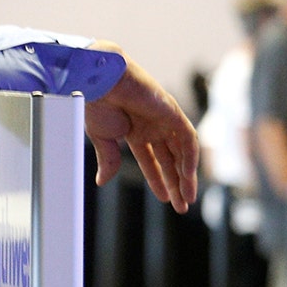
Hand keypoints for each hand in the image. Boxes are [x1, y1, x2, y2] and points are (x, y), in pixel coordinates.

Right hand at [84, 41, 198, 212]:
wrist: (99, 81)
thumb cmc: (96, 104)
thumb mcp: (102, 139)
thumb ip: (108, 161)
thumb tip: (102, 182)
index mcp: (134, 131)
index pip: (151, 160)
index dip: (158, 180)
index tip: (165, 199)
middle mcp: (152, 126)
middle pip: (170, 159)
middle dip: (176, 183)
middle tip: (181, 205)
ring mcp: (164, 120)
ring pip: (182, 152)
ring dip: (186, 176)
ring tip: (187, 198)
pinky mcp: (173, 112)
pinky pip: (188, 139)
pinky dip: (189, 158)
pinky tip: (188, 177)